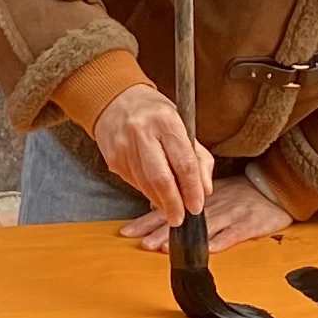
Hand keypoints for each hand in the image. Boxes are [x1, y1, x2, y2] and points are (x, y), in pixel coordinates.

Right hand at [88, 82, 215, 220]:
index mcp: (165, 121)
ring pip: (146, 185)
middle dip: (173, 204)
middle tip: (180, 218)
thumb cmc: (153, 111)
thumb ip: (198, 156)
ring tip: (170, 207)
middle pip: (161, 179)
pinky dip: (147, 191)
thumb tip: (204, 189)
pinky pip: (134, 183)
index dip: (192, 189)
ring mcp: (124, 146)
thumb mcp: (181, 123)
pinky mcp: (113, 158)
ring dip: (160, 201)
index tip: (197, 205)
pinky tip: (154, 191)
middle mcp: (142, 132)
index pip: (184, 163)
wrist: (114, 99)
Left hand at [126, 174, 289, 254]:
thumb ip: (185, 200)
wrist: (275, 187)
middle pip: (182, 218)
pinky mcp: (250, 223)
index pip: (169, 208)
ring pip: (204, 226)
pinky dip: (221, 241)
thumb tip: (155, 207)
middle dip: (159, 231)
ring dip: (183, 238)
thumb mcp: (211, 192)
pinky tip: (208, 250)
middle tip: (141, 243)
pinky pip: (234, 233)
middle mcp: (213, 204)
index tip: (128, 231)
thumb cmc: (242, 192)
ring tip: (164, 249)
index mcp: (201, 197)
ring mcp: (232, 213)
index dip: (148, 220)